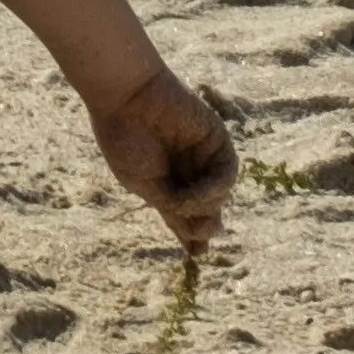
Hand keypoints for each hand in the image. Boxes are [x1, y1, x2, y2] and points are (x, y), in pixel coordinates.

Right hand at [90, 65, 233, 254]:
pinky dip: (212, 190)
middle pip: (207, 207)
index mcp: (167, 181)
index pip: (185, 213)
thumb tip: (202, 229)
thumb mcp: (145, 186)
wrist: (127, 98)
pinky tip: (194, 194)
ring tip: (184, 205)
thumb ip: (173, 207)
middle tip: (198, 241)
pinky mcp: (217, 140)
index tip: (197, 254)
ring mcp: (204, 155)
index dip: (191, 234)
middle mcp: (188, 169)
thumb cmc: (127, 140)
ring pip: (219, 194)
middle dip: (203, 226)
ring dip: (205, 208)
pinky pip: (226, 173)